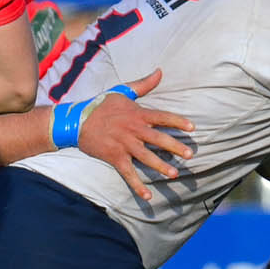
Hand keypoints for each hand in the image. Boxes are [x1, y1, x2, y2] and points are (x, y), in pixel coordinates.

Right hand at [77, 69, 193, 200]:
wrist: (77, 121)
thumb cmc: (101, 106)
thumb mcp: (122, 92)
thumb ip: (143, 84)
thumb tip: (160, 71)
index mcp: (137, 114)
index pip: (162, 117)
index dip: (178, 121)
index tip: (192, 128)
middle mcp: (133, 130)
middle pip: (158, 139)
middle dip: (175, 147)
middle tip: (189, 155)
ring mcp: (124, 144)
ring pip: (146, 157)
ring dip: (160, 166)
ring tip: (174, 174)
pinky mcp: (115, 157)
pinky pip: (128, 173)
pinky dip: (137, 186)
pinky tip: (148, 196)